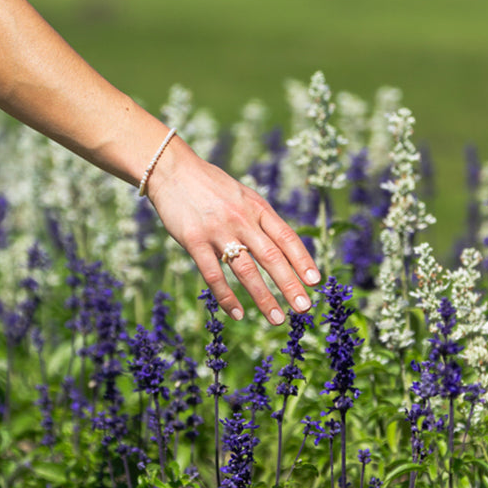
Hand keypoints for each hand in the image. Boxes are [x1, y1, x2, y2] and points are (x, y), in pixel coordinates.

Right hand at [147, 139, 320, 323]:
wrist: (172, 169)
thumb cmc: (211, 185)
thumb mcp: (243, 195)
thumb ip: (260, 218)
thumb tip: (283, 247)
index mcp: (257, 207)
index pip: (286, 237)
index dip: (303, 260)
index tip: (315, 281)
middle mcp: (242, 219)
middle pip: (272, 256)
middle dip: (290, 284)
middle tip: (304, 308)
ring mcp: (218, 230)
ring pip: (246, 269)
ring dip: (264, 297)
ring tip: (278, 318)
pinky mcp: (194, 240)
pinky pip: (214, 274)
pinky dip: (226, 296)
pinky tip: (237, 313)